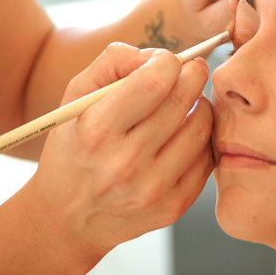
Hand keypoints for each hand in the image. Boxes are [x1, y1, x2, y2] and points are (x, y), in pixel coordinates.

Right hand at [19, 43, 212, 269]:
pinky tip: (185, 135)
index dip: (170, 61)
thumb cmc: (74, 149)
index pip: (155, 81)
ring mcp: (153, 188)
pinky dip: (201, 139)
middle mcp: (126, 163)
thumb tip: (158, 56)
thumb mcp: (76, 99)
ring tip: (188, 104)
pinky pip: (206, 158)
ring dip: (201, 106)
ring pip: (202, 128)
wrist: (69, 217)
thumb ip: (113, 63)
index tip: (169, 61)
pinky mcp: (173, 206)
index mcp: (97, 131)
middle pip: (184, 100)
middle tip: (192, 72)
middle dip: (193, 75)